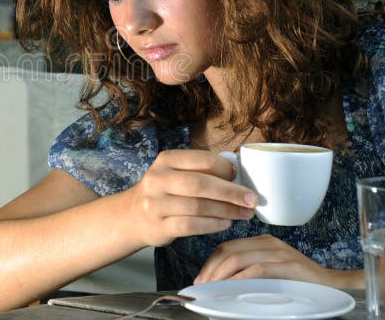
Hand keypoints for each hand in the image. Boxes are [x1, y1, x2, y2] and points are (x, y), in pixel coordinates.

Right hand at [126, 149, 257, 246]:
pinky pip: (190, 225)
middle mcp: (158, 179)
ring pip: (198, 206)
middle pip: (201, 184)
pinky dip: (211, 225)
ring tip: (245, 214)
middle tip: (252, 200)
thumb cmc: (165, 192)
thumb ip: (201, 171)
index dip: (226, 169)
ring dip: (226, 211)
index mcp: (167, 160)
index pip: (202, 160)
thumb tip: (240, 176)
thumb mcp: (175, 173)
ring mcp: (156, 203)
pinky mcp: (158, 225)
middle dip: (231, 192)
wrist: (132, 216)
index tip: (241, 177)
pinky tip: (225, 224)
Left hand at [195, 234, 361, 287]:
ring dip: (221, 275)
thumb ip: (250, 271)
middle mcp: (268, 243)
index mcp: (262, 242)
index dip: (210, 262)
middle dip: (211, 269)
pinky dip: (240, 278)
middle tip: (203, 286)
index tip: (202, 278)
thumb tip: (222, 282)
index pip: (227, 247)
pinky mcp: (288, 265)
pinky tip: (232, 287)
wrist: (333, 286)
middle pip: (229, 251)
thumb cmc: (299, 282)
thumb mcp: (270, 272)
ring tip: (214, 289)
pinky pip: (257, 269)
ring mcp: (278, 252)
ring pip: (239, 258)